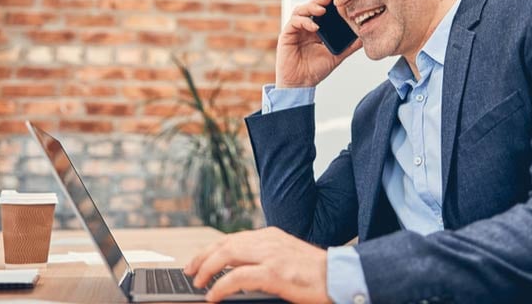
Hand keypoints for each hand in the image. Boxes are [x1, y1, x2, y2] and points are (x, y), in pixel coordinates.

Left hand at [184, 227, 330, 302]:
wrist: (340, 277)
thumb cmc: (318, 274)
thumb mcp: (288, 258)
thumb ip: (266, 259)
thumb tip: (242, 270)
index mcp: (272, 236)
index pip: (233, 238)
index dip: (212, 249)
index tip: (199, 260)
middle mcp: (268, 241)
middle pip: (225, 243)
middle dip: (203, 256)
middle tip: (190, 270)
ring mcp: (271, 255)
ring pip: (226, 255)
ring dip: (206, 269)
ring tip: (197, 282)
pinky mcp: (274, 273)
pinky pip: (237, 277)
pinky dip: (220, 286)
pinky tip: (213, 295)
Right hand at [276, 0, 362, 87]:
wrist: (301, 84)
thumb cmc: (315, 71)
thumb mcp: (337, 56)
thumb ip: (349, 46)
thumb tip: (364, 37)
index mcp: (316, 30)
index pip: (321, 11)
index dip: (329, 4)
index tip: (339, 1)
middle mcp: (305, 27)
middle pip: (310, 6)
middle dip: (319, 1)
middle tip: (329, 0)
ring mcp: (295, 30)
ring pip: (300, 10)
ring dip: (311, 7)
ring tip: (322, 11)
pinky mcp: (287, 35)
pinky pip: (294, 22)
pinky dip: (304, 21)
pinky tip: (314, 27)